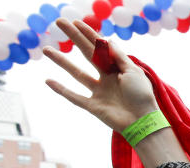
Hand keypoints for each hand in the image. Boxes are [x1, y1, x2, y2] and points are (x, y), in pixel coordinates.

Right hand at [43, 19, 158, 131]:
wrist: (143, 122)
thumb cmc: (142, 96)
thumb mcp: (133, 71)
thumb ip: (118, 56)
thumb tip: (107, 40)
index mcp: (118, 68)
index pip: (101, 47)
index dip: (88, 34)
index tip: (75, 22)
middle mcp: (107, 78)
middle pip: (87, 54)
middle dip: (74, 38)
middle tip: (59, 22)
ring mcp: (99, 92)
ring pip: (76, 73)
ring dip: (61, 61)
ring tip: (46, 49)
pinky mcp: (93, 106)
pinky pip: (74, 97)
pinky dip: (61, 90)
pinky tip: (48, 81)